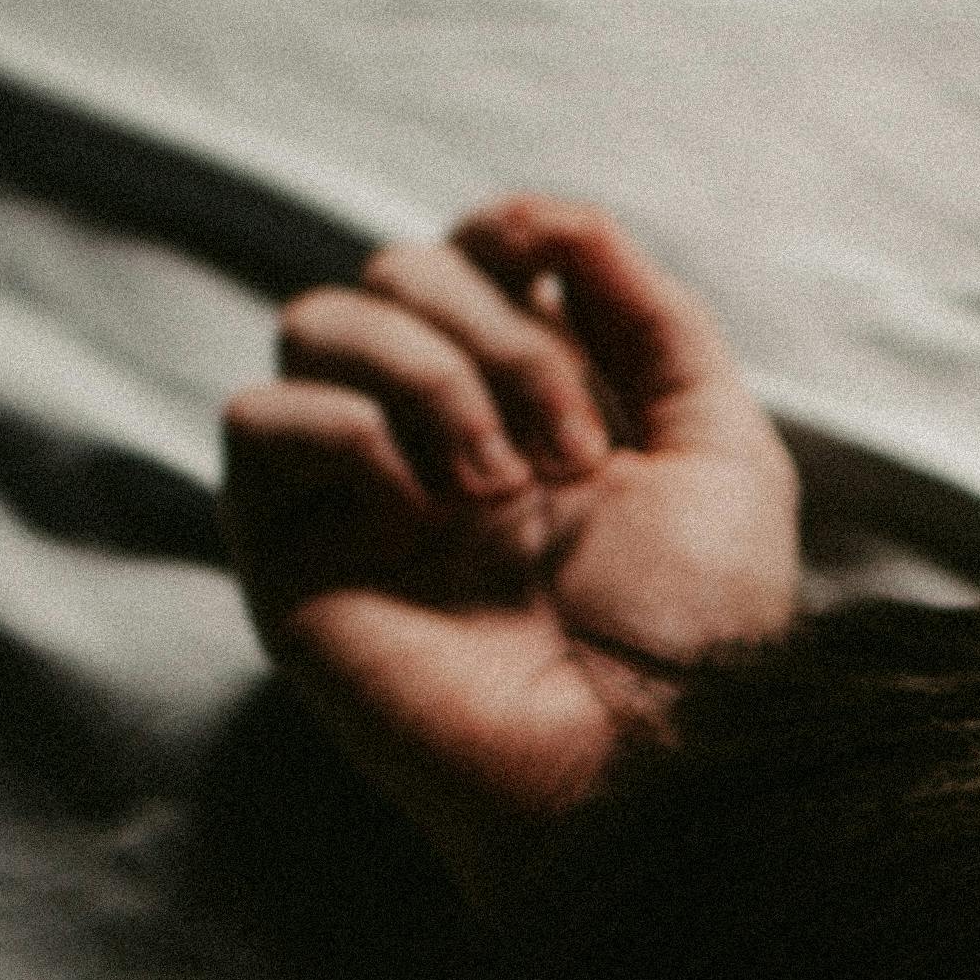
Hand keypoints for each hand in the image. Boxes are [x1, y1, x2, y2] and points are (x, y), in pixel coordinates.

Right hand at [222, 196, 797, 898]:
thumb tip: (556, 218)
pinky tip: (420, 513)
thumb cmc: (695, 630)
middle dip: (494, 333)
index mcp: (533, 408)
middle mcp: (436, 438)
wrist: (644, 761)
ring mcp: (357, 493)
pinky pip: (258, 419)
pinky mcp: (288, 553)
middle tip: (568, 453)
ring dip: (426, 374)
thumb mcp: (721, 449)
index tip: (549, 263)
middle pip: (395, 272)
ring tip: (499, 486)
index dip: (500, 236)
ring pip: (316, 322)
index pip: (468, 257)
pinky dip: (346, 433)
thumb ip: (654, 319)